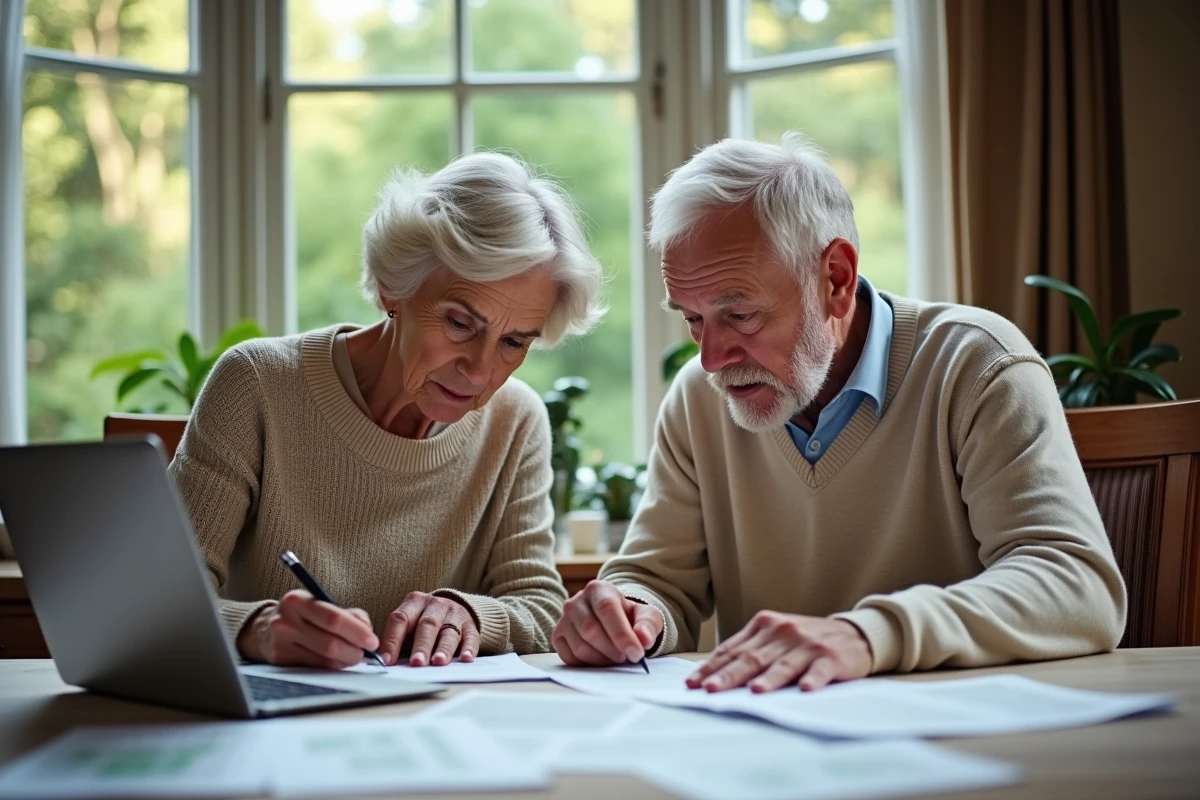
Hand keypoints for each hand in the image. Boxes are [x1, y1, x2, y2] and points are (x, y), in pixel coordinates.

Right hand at [237, 589, 378, 668]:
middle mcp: (286, 621)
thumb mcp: (322, 604)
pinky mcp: (280, 660)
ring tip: (354, 656)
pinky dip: (332, 666)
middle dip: (354, 651)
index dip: (357, 632)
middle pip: (329, 643)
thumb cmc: (303, 615)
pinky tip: (338, 661)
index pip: (333, 618)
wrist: (264, 628)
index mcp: (298, 600)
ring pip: (323, 660)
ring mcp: (281, 643)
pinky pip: (315, 668)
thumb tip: (368, 632)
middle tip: (366, 653)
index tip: (372, 641)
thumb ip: (349, 615)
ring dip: (345, 661)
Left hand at [378, 592, 479, 666]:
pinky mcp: (471, 624)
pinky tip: (466, 658)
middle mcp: (436, 604)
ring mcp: (455, 613)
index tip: (388, 660)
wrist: (454, 606)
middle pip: (427, 624)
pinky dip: (469, 648)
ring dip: (443, 648)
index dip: (393, 640)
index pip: (401, 618)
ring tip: (438, 662)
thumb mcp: (409, 622)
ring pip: (449, 631)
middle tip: (416, 662)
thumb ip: (397, 638)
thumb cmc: (424, 621)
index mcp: (415, 602)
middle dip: (421, 645)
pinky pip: (471, 635)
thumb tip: (382, 661)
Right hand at [553, 580, 663, 665]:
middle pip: (591, 630)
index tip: (637, 654)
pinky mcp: (558, 636)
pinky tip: (601, 659)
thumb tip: (644, 640)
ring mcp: (564, 619)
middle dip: (612, 650)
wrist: (613, 621)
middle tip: (627, 658)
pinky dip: (588, 664)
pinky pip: (569, 657)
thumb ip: (647, 625)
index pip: (607, 609)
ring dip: (602, 660)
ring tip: (616, 658)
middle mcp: (576, 601)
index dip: (622, 634)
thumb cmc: (630, 618)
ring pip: (580, 647)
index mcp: (598, 589)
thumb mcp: (646, 616)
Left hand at [687, 612, 871, 692]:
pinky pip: (820, 670)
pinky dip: (812, 679)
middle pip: (752, 657)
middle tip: (710, 690)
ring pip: (783, 664)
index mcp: (764, 625)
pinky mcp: (831, 657)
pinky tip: (804, 689)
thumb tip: (713, 672)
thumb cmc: (805, 640)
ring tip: (755, 691)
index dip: (712, 666)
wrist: (852, 633)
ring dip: (769, 679)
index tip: (692, 683)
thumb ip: (749, 649)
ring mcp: (808, 644)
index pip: (732, 649)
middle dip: (729, 675)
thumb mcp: (774, 637)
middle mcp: (783, 631)